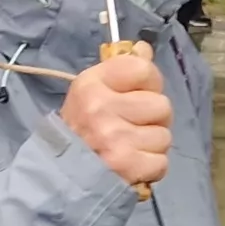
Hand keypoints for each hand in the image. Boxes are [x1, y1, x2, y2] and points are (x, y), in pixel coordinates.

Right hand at [60, 46, 171, 189]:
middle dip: (153, 119)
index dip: (149, 83)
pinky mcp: (126, 165)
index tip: (138, 95)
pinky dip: (151, 168)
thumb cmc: (80, 131)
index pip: (143, 69)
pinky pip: (161, 162)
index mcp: (91, 84)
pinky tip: (133, 165)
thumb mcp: (92, 93)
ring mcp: (114, 138)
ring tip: (130, 148)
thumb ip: (122, 69)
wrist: (60, 176)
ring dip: (152, 145)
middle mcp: (101, 108)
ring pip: (164, 135)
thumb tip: (145, 49)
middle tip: (132, 127)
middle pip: (161, 104)